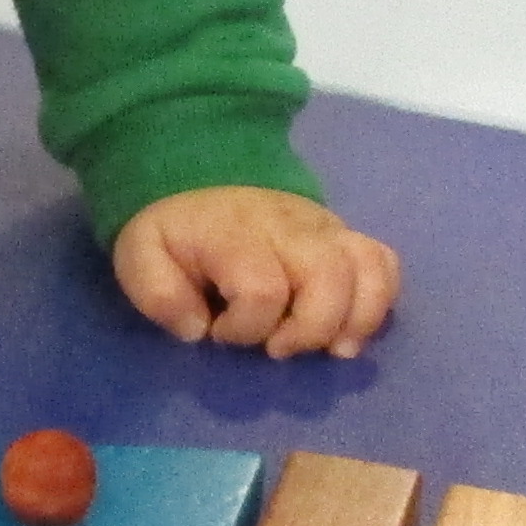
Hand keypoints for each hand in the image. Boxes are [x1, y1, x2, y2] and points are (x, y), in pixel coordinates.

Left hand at [111, 187, 396, 360]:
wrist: (201, 175)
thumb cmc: (176, 233)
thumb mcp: (142, 257)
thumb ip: (158, 294)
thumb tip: (198, 331)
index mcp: (235, 234)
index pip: (263, 289)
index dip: (246, 328)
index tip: (220, 334)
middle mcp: (289, 228)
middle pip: (330, 277)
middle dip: (312, 329)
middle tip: (280, 350)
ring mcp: (324, 228)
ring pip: (368, 268)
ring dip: (358, 319)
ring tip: (333, 349)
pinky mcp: (343, 236)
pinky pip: (383, 261)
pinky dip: (379, 301)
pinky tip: (352, 330)